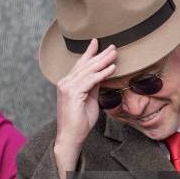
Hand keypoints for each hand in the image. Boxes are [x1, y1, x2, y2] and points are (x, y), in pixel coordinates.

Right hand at [54, 39, 116, 178]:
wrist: (71, 136)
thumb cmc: (80, 121)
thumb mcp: (89, 100)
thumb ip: (93, 87)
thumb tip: (101, 76)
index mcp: (67, 83)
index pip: (79, 65)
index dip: (89, 53)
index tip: (96, 43)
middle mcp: (65, 83)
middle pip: (85, 65)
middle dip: (100, 55)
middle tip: (112, 46)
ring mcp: (67, 87)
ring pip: (88, 70)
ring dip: (103, 61)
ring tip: (114, 54)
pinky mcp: (72, 93)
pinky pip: (90, 80)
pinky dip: (102, 73)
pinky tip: (112, 68)